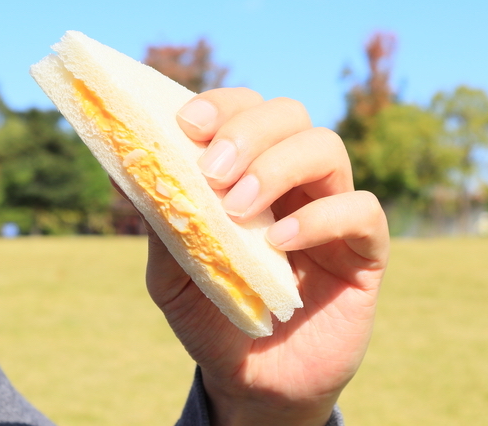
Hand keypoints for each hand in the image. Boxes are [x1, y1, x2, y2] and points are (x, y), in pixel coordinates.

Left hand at [144, 88, 388, 425]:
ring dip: (278, 167)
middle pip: (289, 114)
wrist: (252, 380)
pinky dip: (322, 215)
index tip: (188, 127)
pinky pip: (362, 209)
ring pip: (327, 148)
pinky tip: (281, 242)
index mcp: (250, 174)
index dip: (221, 106)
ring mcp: (332, 210)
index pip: (245, 110)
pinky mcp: (364, 249)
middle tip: (215, 172)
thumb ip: (161, 221)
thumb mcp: (174, 272)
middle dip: (249, 132)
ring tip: (240, 208)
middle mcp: (294, 182)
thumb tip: (123, 168)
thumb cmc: (212, 319)